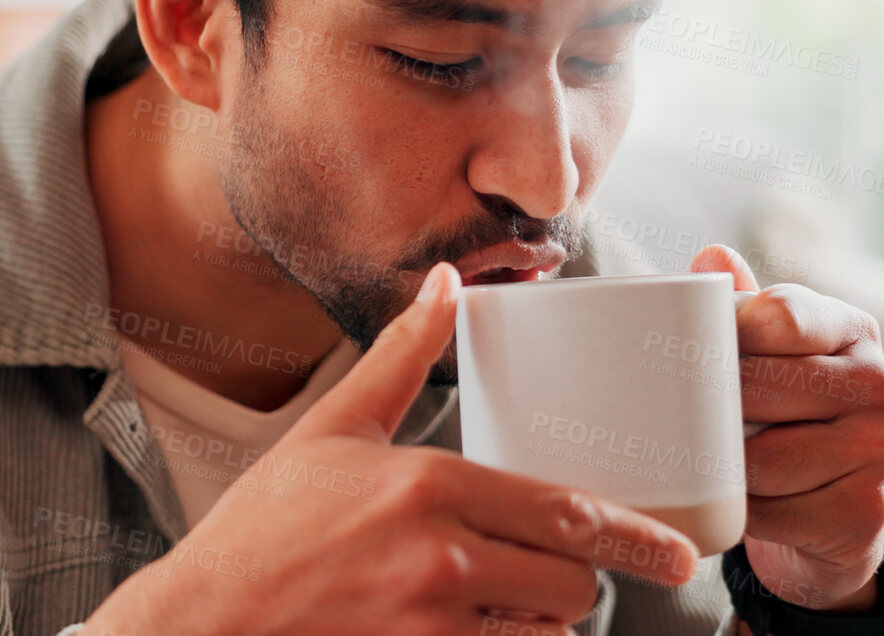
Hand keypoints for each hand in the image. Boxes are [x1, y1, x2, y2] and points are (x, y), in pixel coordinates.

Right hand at [82, 262, 702, 635]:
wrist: (204, 623)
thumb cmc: (264, 529)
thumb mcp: (333, 429)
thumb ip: (402, 356)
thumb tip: (447, 282)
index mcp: (429, 486)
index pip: (565, 513)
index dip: (634, 536)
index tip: (678, 551)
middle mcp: (440, 560)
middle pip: (572, 581)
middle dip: (580, 578)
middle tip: (567, 569)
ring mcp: (432, 630)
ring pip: (547, 633)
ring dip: (546, 619)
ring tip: (512, 599)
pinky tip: (482, 631)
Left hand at [691, 244, 883, 613]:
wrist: (834, 508)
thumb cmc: (786, 413)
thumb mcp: (770, 353)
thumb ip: (742, 307)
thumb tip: (711, 257)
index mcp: (852, 330)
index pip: (782, 316)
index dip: (727, 332)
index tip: (692, 350)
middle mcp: (881, 383)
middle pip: (759, 387)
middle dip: (710, 408)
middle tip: (682, 417)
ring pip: (761, 458)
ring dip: (723, 468)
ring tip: (714, 464)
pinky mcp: (869, 512)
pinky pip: (774, 513)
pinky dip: (743, 513)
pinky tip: (741, 505)